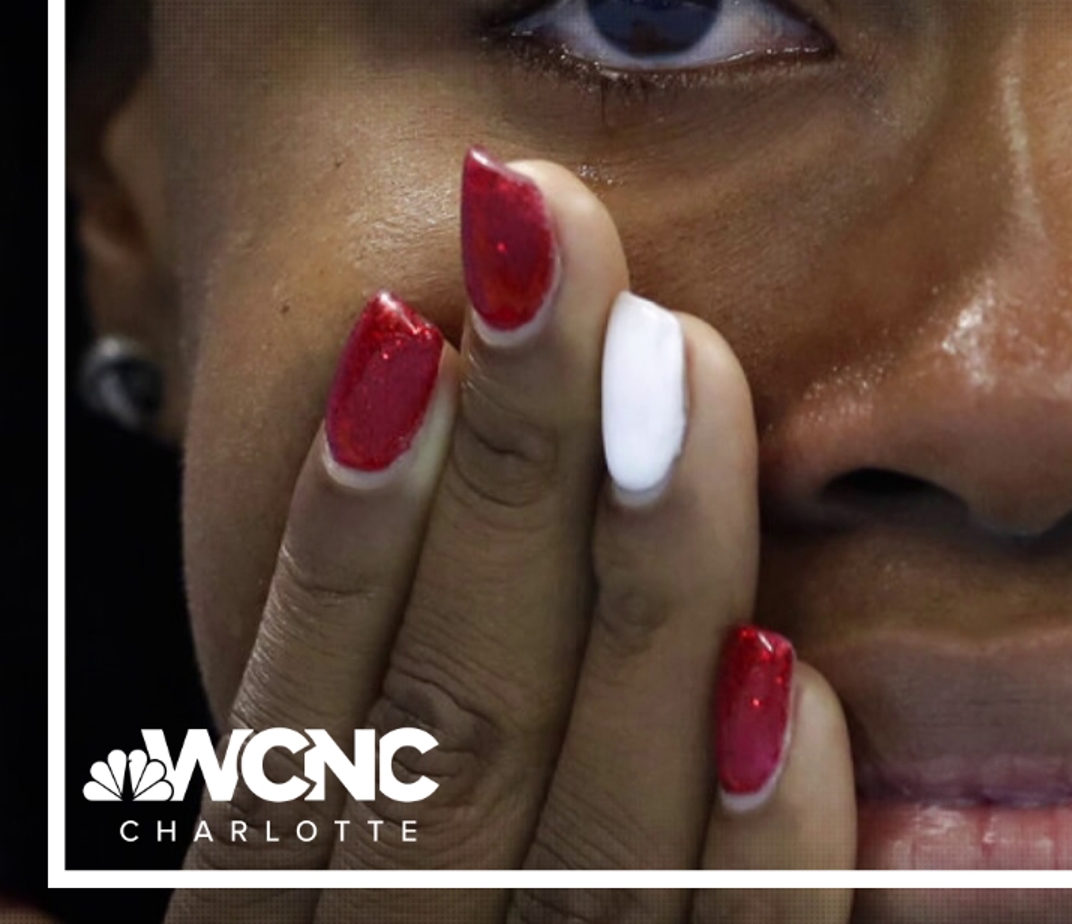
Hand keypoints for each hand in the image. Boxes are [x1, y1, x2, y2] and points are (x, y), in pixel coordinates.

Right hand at [166, 150, 855, 922]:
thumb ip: (303, 830)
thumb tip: (261, 660)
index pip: (310, 718)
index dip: (349, 516)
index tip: (415, 323)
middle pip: (454, 724)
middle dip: (506, 469)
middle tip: (561, 254)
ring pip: (589, 823)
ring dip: (635, 592)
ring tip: (675, 374)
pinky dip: (758, 846)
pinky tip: (781, 672)